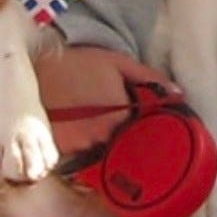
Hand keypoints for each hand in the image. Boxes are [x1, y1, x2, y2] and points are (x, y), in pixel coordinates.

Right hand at [34, 45, 178, 155]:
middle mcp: (101, 136)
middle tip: (107, 113)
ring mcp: (79, 146)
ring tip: (90, 118)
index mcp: (120, 116)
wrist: (38, 66)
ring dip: (99, 139)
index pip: (140, 132)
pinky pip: (78, 154)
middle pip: (120, 143)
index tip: (132, 116)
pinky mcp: (60, 149)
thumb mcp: (118, 62)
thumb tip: (179, 94)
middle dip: (119, 132)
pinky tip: (76, 125)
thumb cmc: (80, 62)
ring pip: (99, 150)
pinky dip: (80, 144)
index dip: (138, 124)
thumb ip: (151, 78)